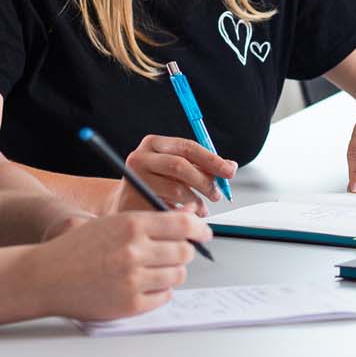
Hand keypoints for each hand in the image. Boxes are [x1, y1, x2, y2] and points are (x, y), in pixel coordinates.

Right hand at [25, 210, 210, 321]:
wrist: (45, 276)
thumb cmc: (77, 249)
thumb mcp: (112, 224)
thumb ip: (150, 222)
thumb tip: (189, 219)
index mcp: (131, 225)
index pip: (184, 224)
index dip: (200, 229)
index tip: (204, 233)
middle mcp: (134, 251)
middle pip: (185, 252)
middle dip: (184, 252)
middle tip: (173, 254)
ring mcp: (133, 279)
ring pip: (177, 275)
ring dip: (170, 273)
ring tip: (150, 271)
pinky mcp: (130, 304)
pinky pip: (163, 297)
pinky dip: (158, 292)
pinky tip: (140, 286)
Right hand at [109, 135, 235, 214]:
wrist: (125, 201)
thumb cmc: (157, 183)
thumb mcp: (177, 168)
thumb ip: (201, 165)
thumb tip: (230, 167)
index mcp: (154, 143)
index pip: (188, 147)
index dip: (212, 160)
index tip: (230, 171)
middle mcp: (140, 157)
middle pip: (180, 166)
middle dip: (205, 181)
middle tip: (217, 195)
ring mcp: (134, 179)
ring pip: (175, 189)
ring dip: (196, 201)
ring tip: (203, 208)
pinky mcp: (132, 200)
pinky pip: (167, 208)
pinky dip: (182, 212)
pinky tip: (187, 213)